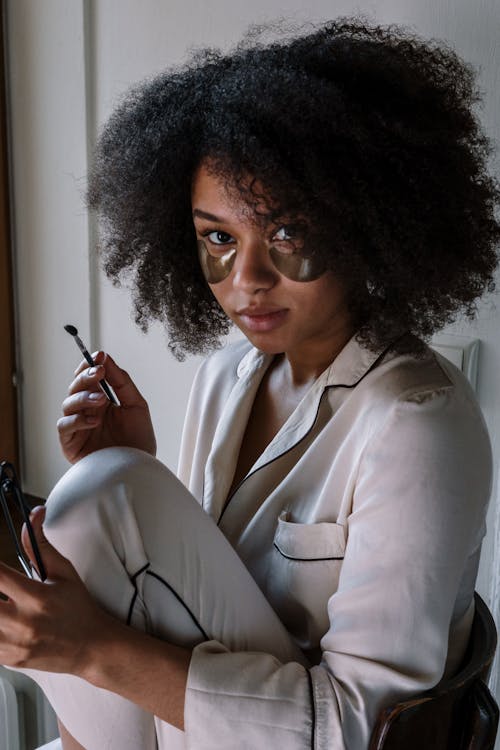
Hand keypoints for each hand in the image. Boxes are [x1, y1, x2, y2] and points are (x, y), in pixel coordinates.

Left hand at [0, 507, 114, 674]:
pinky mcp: (9, 660)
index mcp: (36, 598)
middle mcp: (23, 623)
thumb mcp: (64, 572)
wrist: (92, 647)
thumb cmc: (78, 607)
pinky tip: (2, 618)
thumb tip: (34, 514)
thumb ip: (40, 545)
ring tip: (1, 601)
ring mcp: (14, 646)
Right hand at [57, 352, 156, 462]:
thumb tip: (106, 357)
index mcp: (101, 401)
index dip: (89, 365)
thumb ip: (122, 381)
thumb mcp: (136, 405)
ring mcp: (78, 427)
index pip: (88, 378)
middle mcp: (87, 412)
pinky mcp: (70, 444)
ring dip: (83, 398)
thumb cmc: (138, 441)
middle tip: (98, 372)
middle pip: (75, 388)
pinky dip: (78, 420)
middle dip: (86, 377)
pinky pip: (65, 426)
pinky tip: (94, 421)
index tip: (99, 356)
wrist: (140, 469)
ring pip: (67, 404)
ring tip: (102, 400)